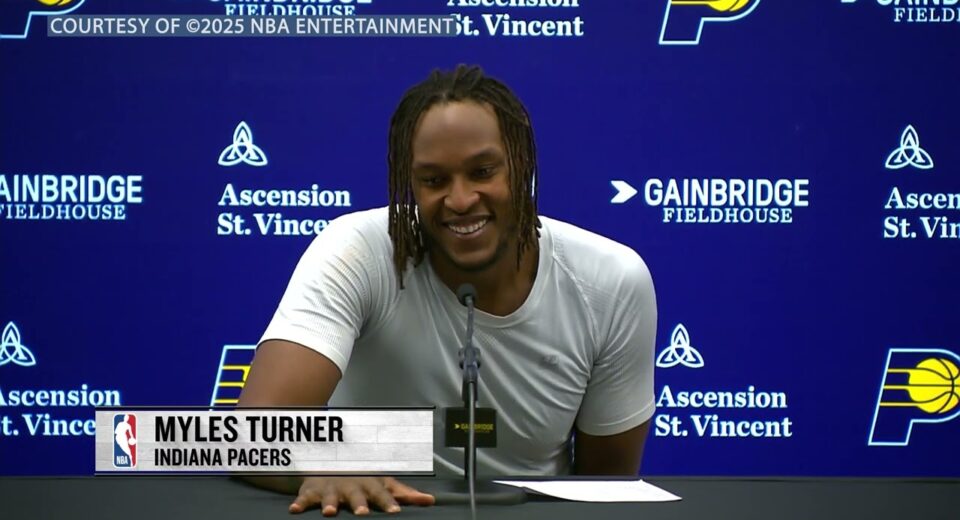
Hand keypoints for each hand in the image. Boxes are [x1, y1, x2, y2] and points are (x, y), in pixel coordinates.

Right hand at [289, 477, 434, 515]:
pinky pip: (305, 498)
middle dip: (358, 503)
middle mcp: (351, 485)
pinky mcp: (313, 491)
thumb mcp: (384, 482)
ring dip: (330, 503)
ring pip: (330, 497)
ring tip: (330, 512)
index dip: (389, 501)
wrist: (331, 459)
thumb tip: (431, 501)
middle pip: (356, 494)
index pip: (382, 492)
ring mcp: (332, 488)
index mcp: (370, 484)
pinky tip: (294, 511)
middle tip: (362, 512)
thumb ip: (405, 493)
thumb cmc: (364, 476)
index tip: (395, 511)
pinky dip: (299, 503)